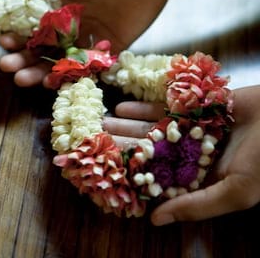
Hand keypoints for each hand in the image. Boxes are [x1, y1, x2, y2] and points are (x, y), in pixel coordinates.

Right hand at [0, 0, 175, 86]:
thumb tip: (13, 3)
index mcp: (63, 5)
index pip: (37, 26)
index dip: (19, 36)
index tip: (4, 44)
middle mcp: (76, 24)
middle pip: (48, 48)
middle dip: (27, 59)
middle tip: (9, 68)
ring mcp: (94, 36)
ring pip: (66, 60)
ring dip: (45, 71)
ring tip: (26, 79)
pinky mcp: (114, 46)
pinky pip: (93, 64)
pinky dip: (76, 73)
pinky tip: (56, 80)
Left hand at [103, 85, 259, 224]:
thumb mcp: (235, 191)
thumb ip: (196, 205)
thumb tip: (155, 220)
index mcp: (192, 177)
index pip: (153, 179)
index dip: (128, 175)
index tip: (103, 171)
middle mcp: (184, 154)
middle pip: (146, 151)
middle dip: (120, 145)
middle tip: (93, 140)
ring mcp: (185, 129)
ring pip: (149, 128)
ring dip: (125, 125)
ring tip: (101, 121)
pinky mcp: (189, 108)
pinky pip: (161, 108)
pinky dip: (141, 107)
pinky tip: (121, 107)